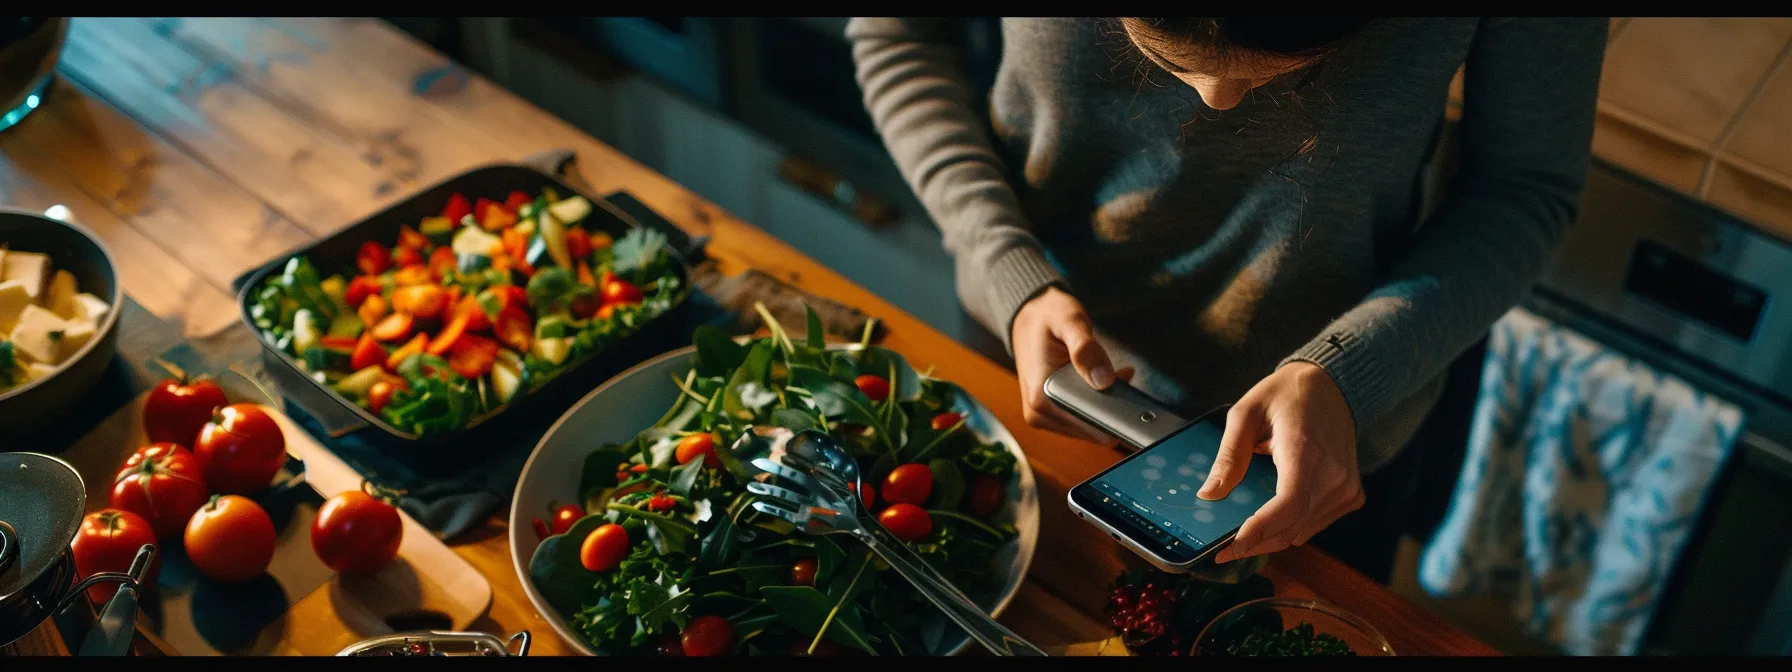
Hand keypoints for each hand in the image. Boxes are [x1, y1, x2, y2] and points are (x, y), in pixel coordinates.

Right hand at [1011, 286, 1133, 443]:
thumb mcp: (1069, 320)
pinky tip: (1109, 381)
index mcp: (1040, 395)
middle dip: (1114, 409)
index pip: (1087, 424)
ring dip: (1108, 406)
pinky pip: (1084, 421)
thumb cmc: (1048, 317)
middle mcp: (1039, 413)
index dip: (1114, 416)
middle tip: (1124, 377)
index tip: (1133, 399)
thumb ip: (1085, 348)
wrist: (1028, 321)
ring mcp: (1044, 418)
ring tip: (1115, 374)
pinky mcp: (1053, 416)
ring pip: (1091, 428)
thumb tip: (1103, 380)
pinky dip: (1100, 406)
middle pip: (1091, 430)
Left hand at [1202, 361, 1362, 563]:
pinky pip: (1316, 524)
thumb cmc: (1286, 396)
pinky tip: (1274, 517)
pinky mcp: (1352, 495)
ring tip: (1245, 533)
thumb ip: (1228, 456)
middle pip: (1292, 526)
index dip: (1260, 531)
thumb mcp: (1246, 414)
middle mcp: (1333, 473)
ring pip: (1303, 532)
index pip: (1288, 503)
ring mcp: (1346, 487)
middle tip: (1224, 551)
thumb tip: (1209, 494)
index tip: (1231, 547)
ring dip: (1273, 538)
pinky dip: (1293, 528)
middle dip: (1256, 544)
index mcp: (1305, 450)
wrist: (1332, 386)